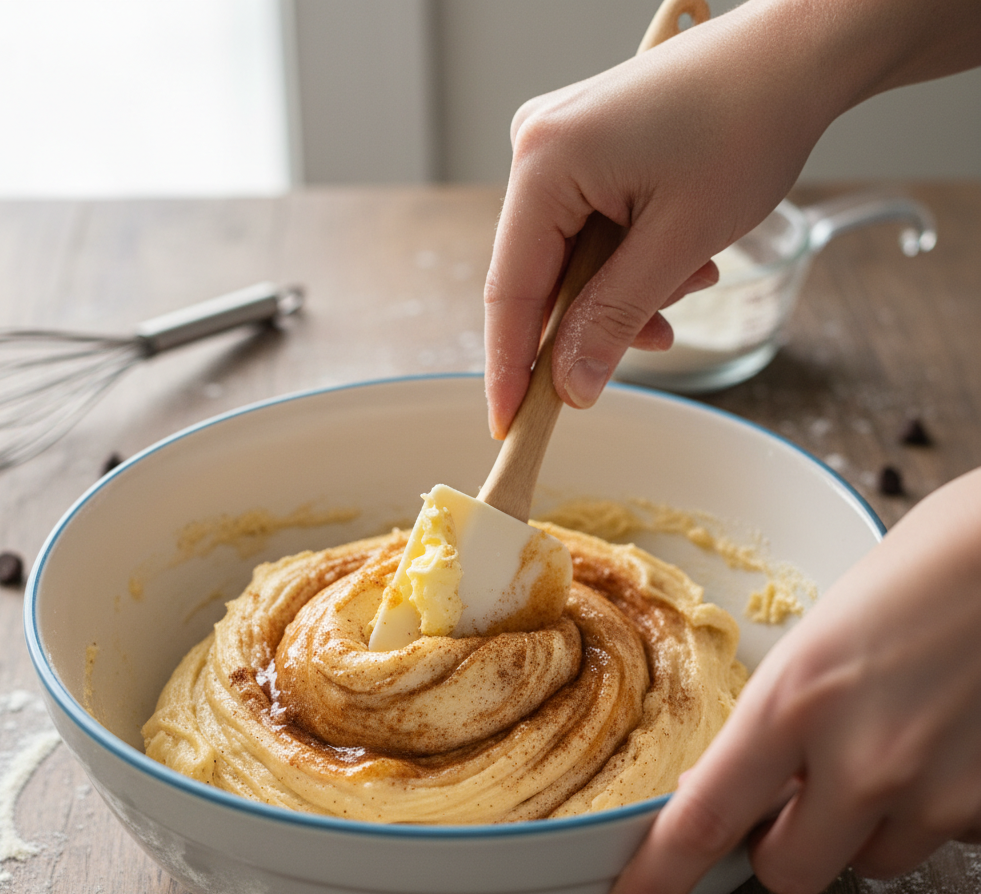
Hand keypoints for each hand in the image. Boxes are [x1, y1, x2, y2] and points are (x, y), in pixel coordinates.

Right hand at [483, 0, 980, 438]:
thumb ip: (615, 319)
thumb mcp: (677, 242)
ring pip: (572, 261)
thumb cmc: (745, 125)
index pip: (510, 291)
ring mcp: (560, 146)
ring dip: (626, 292)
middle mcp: (538, 149)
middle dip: (595, 322)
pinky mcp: (586, 150)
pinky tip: (679, 259)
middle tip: (651, 343)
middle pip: (541, 278)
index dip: (510, 368)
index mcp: (545, 162)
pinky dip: (631, 261)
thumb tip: (570, 386)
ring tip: (690, 281)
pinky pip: (590, 232)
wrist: (795, 55)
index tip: (509, 427)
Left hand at [606, 467, 980, 893]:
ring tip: (892, 743)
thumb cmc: (921, 575)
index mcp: (794, 701)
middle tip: (797, 798)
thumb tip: (750, 783)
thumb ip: (780, 721)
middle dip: (782, 847)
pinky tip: (945, 742)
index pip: (705, 818)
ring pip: (873, 862)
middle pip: (787, 874)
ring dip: (866, 825)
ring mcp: (937, 792)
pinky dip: (933, 808)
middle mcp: (862, 761)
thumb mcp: (819, 641)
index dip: (658, 876)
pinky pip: (942, 839)